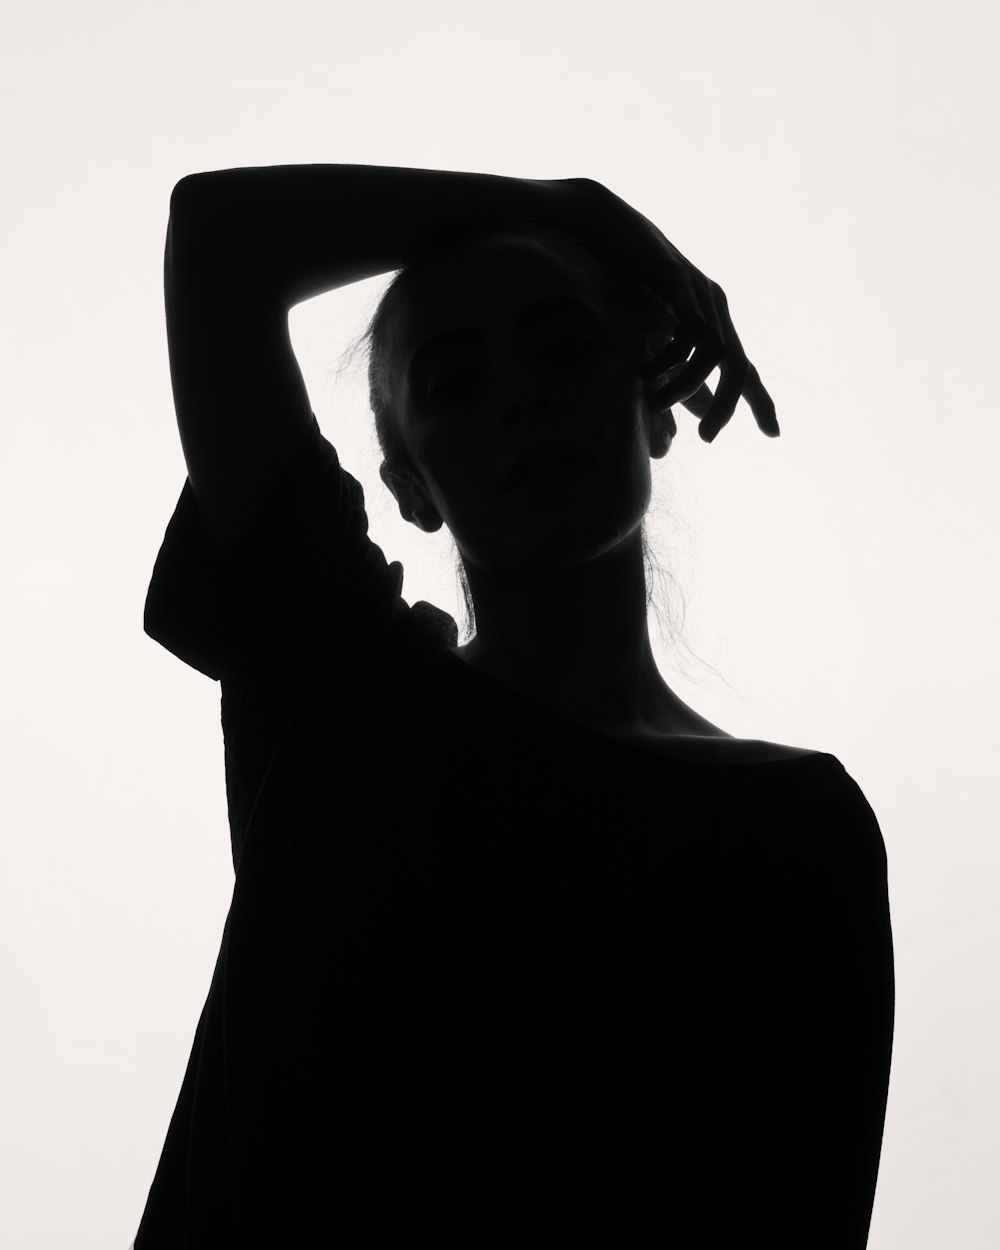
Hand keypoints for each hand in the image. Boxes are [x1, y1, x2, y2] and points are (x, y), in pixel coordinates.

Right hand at [554, 178, 779, 443]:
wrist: (598, 228)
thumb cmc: (620, 280)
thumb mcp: (649, 332)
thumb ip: (673, 367)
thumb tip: (691, 407)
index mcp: (712, 322)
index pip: (744, 368)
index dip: (760, 401)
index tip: (774, 434)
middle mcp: (715, 306)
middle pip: (740, 367)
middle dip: (729, 406)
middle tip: (708, 438)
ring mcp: (700, 292)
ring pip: (716, 354)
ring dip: (685, 386)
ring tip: (654, 403)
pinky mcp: (679, 280)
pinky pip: (691, 330)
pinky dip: (670, 358)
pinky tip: (645, 371)